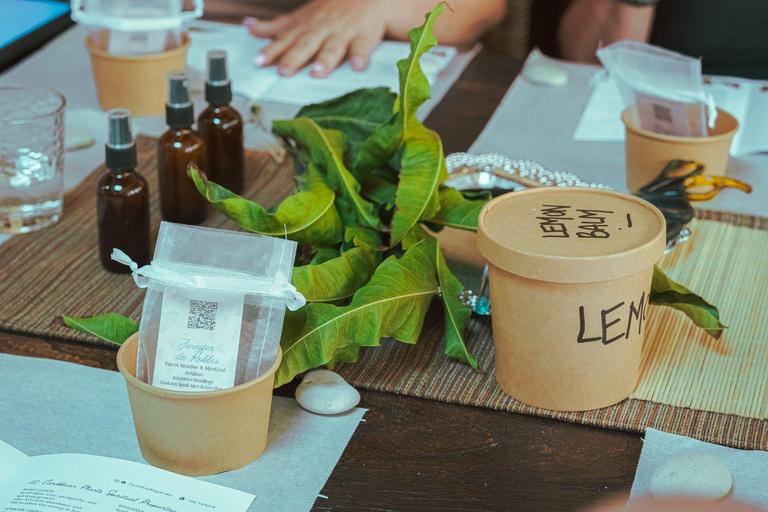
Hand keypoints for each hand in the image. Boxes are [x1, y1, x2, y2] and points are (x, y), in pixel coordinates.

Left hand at [244, 0, 389, 77]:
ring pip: (333, 48)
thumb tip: (249, 27)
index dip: (271, 52)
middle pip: (306, 45)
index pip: (285, 41)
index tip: (258, 63)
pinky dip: (360, 57)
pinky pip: (362, 48)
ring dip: (325, 60)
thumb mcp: (299, 17)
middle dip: (294, 58)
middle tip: (283, 71)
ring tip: (317, 72)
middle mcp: (321, 31)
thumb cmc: (329, 10)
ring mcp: (342, 34)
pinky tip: (357, 67)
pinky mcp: (363, 37)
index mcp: (305, 29)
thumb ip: (276, 26)